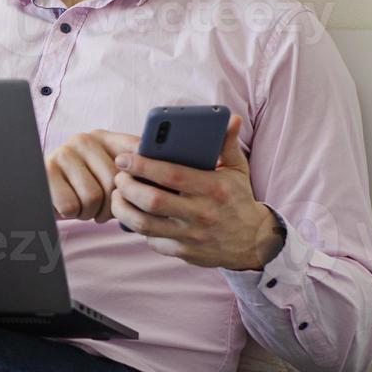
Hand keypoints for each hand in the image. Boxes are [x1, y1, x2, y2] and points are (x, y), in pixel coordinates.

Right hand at [44, 129, 140, 221]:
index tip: (140, 192)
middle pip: (114, 183)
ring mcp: (64, 152)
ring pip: (92, 197)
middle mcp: (84, 139)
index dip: (143, 176)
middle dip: (109, 207)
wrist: (43, 191)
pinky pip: (70, 205)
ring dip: (89, 212)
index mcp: (105, 138)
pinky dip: (71, 213)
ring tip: (83, 207)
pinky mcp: (46, 170)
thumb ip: (133, 171)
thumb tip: (160, 181)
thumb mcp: (106, 174)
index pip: (137, 150)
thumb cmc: (82, 188)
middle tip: (100, 210)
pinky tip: (68, 205)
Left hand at [109, 114, 283, 269]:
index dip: (142, 165)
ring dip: (123, 209)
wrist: (254, 241)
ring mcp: (192, 236)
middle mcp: (202, 213)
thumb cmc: (237, 198)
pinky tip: (134, 215)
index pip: (171, 175)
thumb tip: (231, 118)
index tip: (123, 158)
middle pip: (152, 200)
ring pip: (145, 224)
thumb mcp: (237, 169)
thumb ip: (227, 144)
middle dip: (127, 186)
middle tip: (118, 177)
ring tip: (117, 196)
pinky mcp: (185, 253)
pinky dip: (139, 228)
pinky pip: (152, 241)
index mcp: (213, 188)